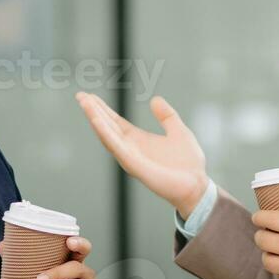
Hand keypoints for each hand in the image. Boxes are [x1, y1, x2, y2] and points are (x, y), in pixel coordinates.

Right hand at [76, 93, 209, 218]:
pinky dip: (105, 133)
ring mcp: (130, 157)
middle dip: (93, 111)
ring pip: (107, 136)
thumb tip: (155, 99)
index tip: (90, 96)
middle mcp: (130, 148)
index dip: (103, 109)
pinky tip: (96, 121)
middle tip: (80, 95)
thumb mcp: (178, 130)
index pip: (115, 122)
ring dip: (95, 119)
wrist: (197, 184)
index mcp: (138, 140)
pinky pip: (116, 147)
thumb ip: (166, 115)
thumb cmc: (188, 163)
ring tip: (85, 103)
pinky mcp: (135, 165)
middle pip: (107, 126)